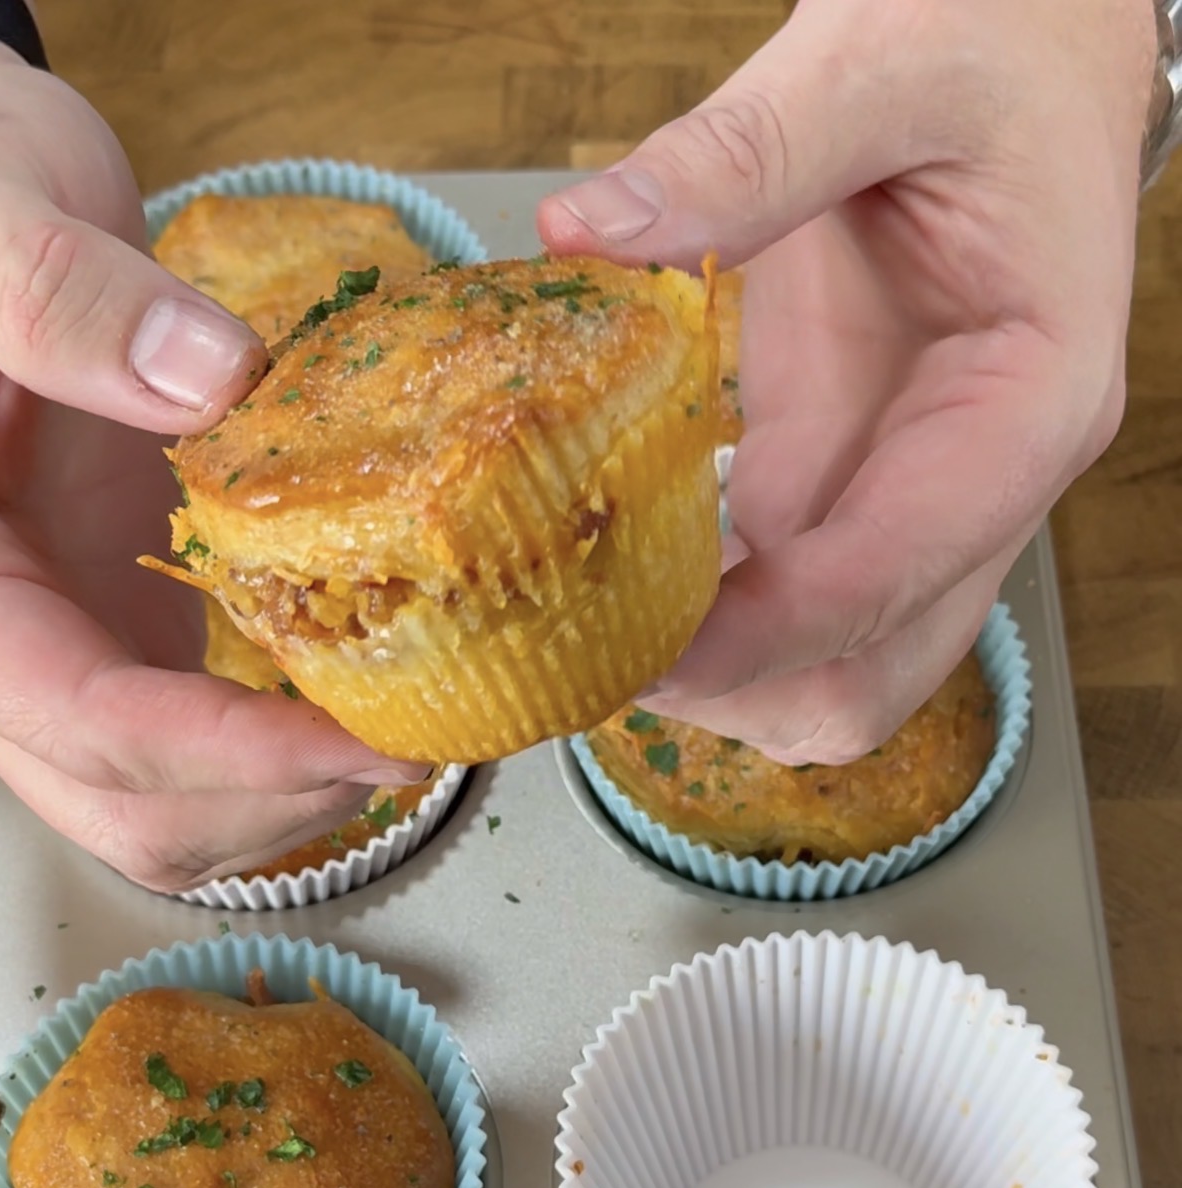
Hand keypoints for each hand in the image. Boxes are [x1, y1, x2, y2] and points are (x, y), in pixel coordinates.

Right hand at [0, 26, 420, 889]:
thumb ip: (55, 289)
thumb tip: (212, 379)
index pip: (81, 720)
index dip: (233, 754)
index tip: (367, 744)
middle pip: (123, 808)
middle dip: (270, 801)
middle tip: (408, 748)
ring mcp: (44, 639)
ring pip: (157, 806)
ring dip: (279, 800)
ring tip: (394, 735)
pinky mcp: (103, 617)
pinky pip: (186, 740)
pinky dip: (272, 752)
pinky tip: (352, 698)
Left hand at [540, 0, 1153, 761]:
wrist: (1025, 36)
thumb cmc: (991, 44)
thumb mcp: (878, 64)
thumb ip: (748, 152)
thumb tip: (592, 230)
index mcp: (1024, 405)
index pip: (891, 577)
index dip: (760, 638)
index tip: (638, 654)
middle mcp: (978, 481)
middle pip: (870, 678)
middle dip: (741, 692)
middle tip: (604, 653)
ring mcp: (911, 493)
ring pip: (827, 665)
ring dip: (718, 674)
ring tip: (594, 626)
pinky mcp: (844, 475)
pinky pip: (779, 598)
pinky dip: (701, 614)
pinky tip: (613, 573)